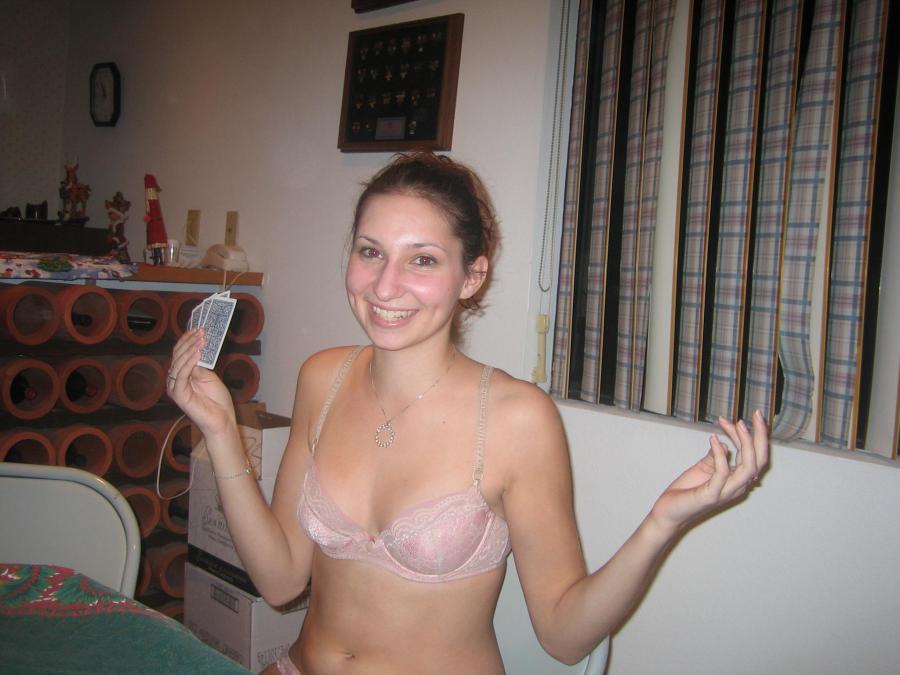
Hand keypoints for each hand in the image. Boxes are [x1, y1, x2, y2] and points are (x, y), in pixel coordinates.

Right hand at [166, 328, 235, 437]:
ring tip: (201, 340)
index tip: (197, 329)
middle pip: (178, 357)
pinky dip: (189, 363)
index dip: (187, 340)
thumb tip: (195, 349)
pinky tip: (197, 353)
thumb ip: (200, 365)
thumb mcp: (209, 377)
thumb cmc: (217, 400)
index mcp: (182, 375)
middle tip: (201, 331)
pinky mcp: (179, 396)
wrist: (222, 420)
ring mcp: (176, 388)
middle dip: (189, 342)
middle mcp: (176, 380)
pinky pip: (181, 376)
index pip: (180, 354)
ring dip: (190, 350)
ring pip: (178, 364)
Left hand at [650, 410, 768, 535]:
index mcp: (738, 480)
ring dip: (745, 443)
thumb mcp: (704, 467)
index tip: (738, 419)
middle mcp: (738, 487)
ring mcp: (726, 492)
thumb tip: (724, 444)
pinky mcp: (711, 495)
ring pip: (748, 467)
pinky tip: (712, 439)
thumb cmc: (688, 490)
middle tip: (756, 414)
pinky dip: (719, 455)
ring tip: (737, 424)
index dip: (751, 436)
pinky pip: (722, 473)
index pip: (754, 456)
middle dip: (761, 436)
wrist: (670, 510)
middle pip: (760, 460)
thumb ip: (715, 457)